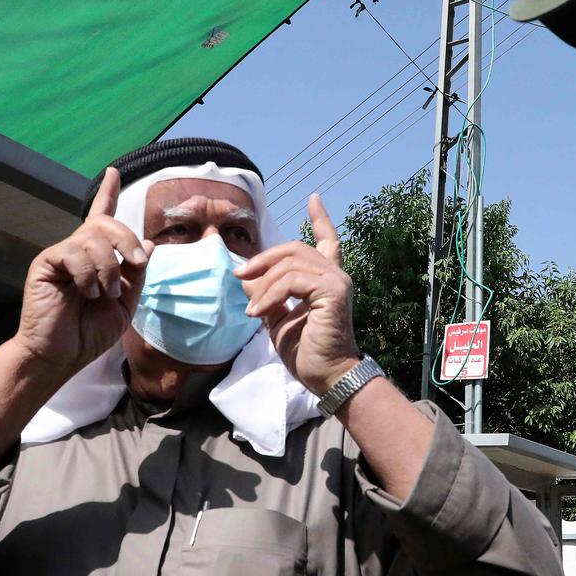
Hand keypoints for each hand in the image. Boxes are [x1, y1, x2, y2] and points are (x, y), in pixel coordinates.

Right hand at [12, 168, 153, 374]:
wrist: (62, 354)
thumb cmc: (90, 332)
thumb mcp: (125, 302)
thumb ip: (137, 273)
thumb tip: (149, 243)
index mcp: (97, 257)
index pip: (102, 217)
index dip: (108, 193)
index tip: (113, 171)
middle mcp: (78, 250)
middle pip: (107, 222)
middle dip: (127, 240)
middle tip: (136, 263)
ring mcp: (61, 255)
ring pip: (93, 238)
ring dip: (109, 267)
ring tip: (104, 293)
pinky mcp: (46, 262)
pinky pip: (73, 252)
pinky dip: (88, 274)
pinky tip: (85, 293)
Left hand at [237, 194, 359, 394]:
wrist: (328, 377)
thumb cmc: (308, 352)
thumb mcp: (278, 320)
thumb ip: (267, 296)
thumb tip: (245, 278)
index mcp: (326, 280)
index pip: (328, 240)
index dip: (320, 219)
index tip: (313, 198)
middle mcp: (336, 275)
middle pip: (295, 248)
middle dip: (264, 258)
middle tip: (239, 275)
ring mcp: (337, 281)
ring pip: (290, 264)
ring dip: (262, 285)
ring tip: (251, 310)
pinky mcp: (332, 292)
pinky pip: (292, 281)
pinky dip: (270, 295)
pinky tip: (258, 312)